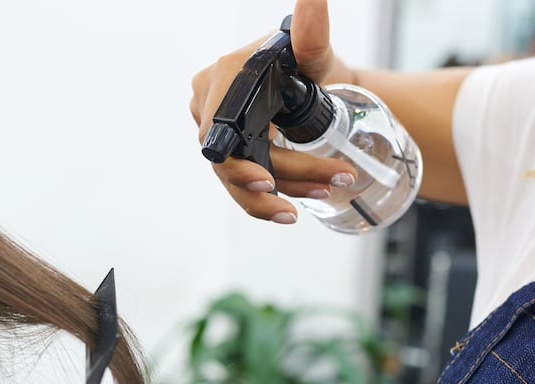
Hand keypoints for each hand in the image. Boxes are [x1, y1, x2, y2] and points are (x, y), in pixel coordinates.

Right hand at [190, 0, 358, 224]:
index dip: (240, 160)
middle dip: (279, 179)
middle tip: (324, 186)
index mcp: (225, 75)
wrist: (316, 88)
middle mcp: (209, 100)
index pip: (223, 128)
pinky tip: (288, 212)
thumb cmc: (312, 67)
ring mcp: (214, 127)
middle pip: (231, 158)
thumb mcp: (315, 53)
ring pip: (234, 178)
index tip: (269, 179)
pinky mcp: (225, 149)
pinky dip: (262, 202)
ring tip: (319, 196)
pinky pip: (236, 183)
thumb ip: (312, 34)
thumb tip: (312, 0)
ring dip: (274, 198)